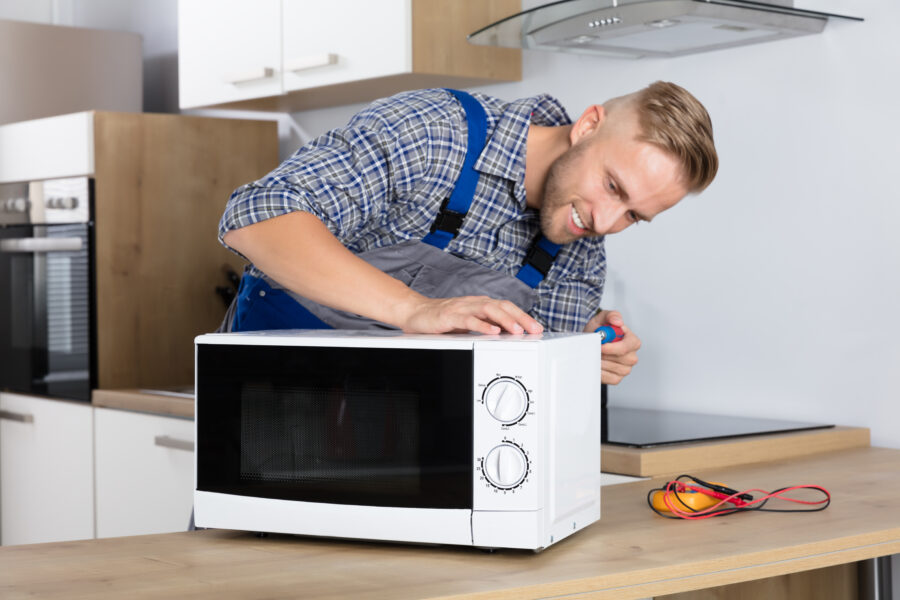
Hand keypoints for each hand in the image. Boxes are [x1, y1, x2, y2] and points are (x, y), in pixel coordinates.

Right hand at [400, 296, 543, 334]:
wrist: (415, 313)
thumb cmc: (442, 319)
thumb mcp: (468, 324)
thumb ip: (485, 326)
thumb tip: (506, 334)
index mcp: (480, 305)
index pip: (507, 307)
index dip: (524, 316)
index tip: (537, 328)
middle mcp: (473, 303)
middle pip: (502, 306)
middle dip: (520, 318)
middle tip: (534, 329)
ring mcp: (461, 308)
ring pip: (488, 309)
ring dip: (505, 320)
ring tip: (517, 330)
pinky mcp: (448, 316)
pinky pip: (467, 319)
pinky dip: (481, 325)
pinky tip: (491, 331)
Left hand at [584, 310, 640, 384]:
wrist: (589, 343)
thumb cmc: (598, 331)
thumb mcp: (602, 318)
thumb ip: (611, 316)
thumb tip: (618, 322)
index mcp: (633, 341)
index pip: (627, 347)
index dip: (612, 347)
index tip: (600, 345)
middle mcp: (632, 356)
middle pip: (620, 359)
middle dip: (604, 354)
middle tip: (594, 348)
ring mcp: (626, 369)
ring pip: (612, 368)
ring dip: (599, 361)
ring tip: (594, 353)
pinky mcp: (617, 378)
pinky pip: (608, 377)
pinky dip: (599, 371)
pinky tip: (596, 363)